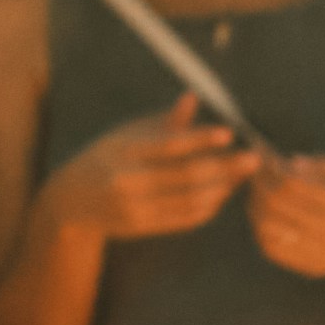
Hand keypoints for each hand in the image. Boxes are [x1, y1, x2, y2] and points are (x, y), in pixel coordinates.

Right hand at [47, 97, 252, 243]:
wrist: (71, 201)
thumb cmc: (104, 158)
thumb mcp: (125, 134)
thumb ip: (162, 121)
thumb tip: (193, 98)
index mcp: (122, 151)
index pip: (168, 145)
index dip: (200, 139)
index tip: (228, 133)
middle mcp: (126, 180)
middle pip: (186, 175)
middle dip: (225, 167)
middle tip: (253, 158)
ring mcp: (134, 207)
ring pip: (191, 199)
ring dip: (222, 188)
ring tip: (242, 175)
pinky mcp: (142, 226)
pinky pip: (186, 218)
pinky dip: (209, 206)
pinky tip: (222, 193)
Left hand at [243, 151, 324, 281]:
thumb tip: (290, 162)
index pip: (295, 185)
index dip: (274, 169)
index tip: (265, 159)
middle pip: (278, 205)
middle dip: (260, 184)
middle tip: (254, 172)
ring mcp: (323, 254)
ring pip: (270, 227)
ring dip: (256, 206)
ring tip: (258, 192)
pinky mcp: (314, 268)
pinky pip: (273, 249)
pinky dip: (261, 229)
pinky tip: (264, 215)